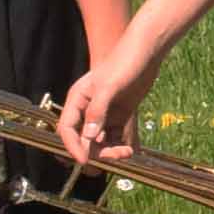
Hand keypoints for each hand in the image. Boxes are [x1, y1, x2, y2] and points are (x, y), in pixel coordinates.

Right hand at [56, 41, 157, 169]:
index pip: (67, 129)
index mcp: (77, 100)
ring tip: (127, 152)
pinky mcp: (119, 115)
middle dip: (97, 151)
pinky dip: (120, 145)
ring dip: (110, 151)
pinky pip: (115, 137)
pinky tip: (131, 150)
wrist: (146, 53)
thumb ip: (97, 112)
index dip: (73, 146)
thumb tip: (88, 138)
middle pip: (84, 139)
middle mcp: (87, 109)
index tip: (84, 161)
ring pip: (100, 141)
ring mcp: (104, 113)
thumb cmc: (123, 63)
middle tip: (116, 156)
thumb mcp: (109, 87)